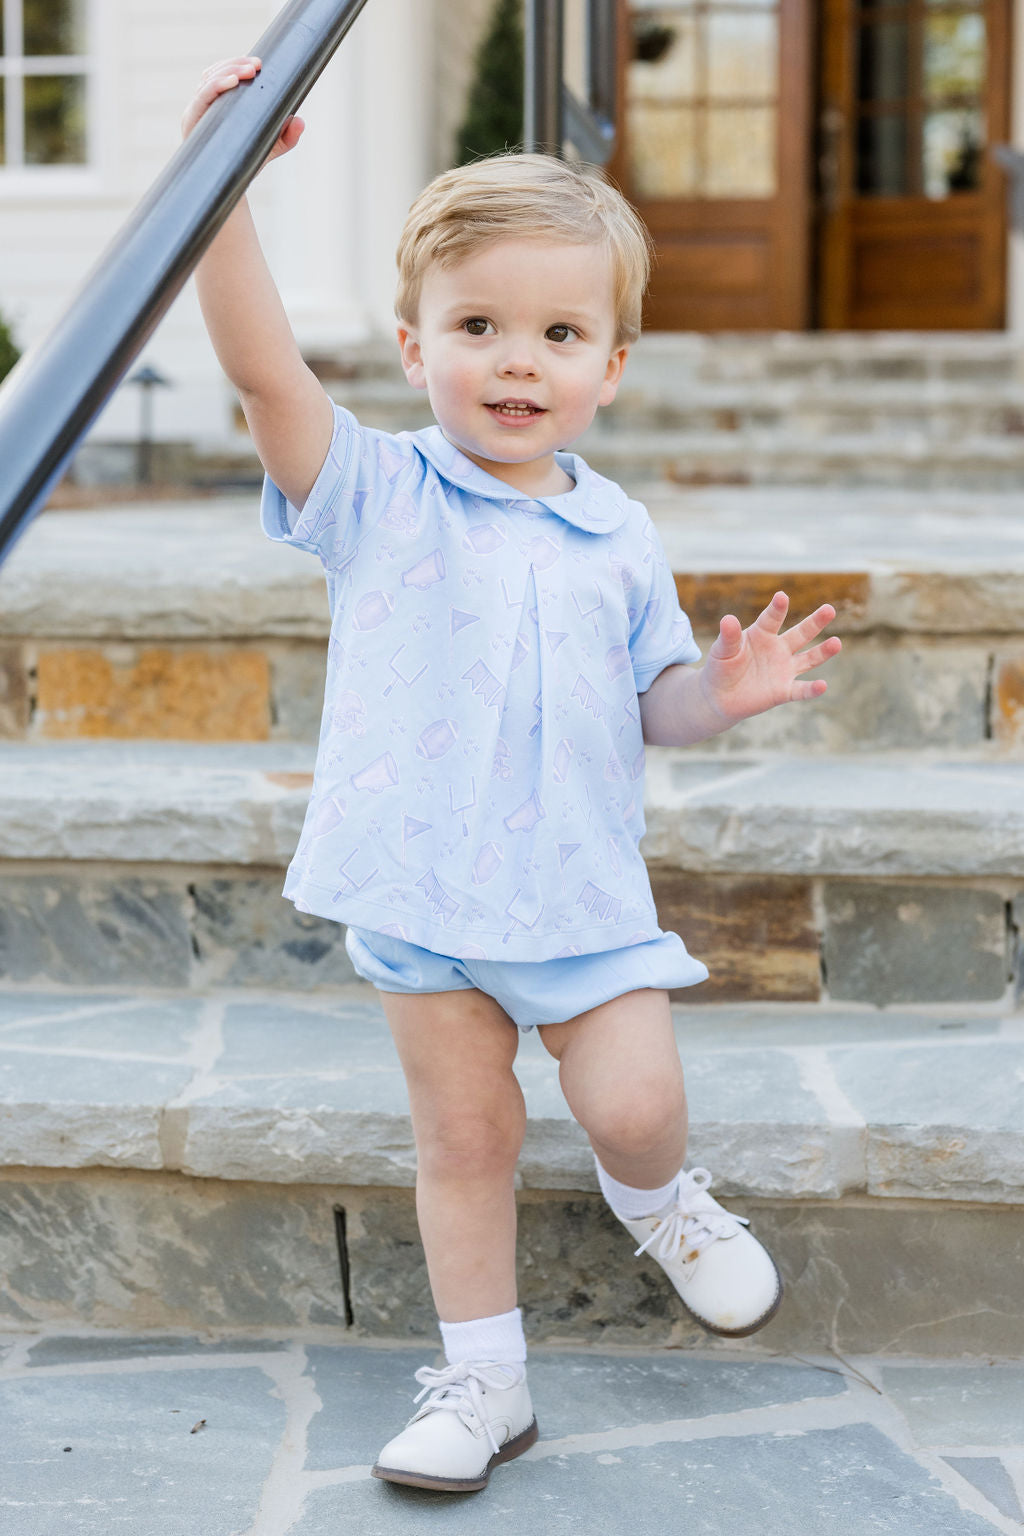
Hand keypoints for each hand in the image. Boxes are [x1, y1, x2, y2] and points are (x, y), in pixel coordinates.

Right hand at [181, 56, 303, 161]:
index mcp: (217, 105)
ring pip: (208, 80)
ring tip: (249, 71)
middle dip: (236, 65)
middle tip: (257, 65)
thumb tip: (301, 121)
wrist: (230, 190)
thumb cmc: (247, 163)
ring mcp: (196, 113)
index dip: (237, 63)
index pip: (221, 74)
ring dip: (228, 70)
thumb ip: (287, 135)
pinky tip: (232, 81)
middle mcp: (203, 106)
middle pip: (214, 73)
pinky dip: (216, 86)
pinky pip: (202, 97)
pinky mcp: (192, 123)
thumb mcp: (271, 147)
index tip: (258, 62)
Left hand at [700, 592, 840, 725]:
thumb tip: (728, 619)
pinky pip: (801, 690)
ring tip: (836, 643)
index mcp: (762, 634)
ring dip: (823, 652)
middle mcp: (778, 649)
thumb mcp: (722, 651)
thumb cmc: (721, 667)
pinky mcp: (783, 691)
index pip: (771, 619)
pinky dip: (812, 689)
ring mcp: (784, 669)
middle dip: (815, 622)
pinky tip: (822, 686)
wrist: (720, 697)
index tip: (781, 597)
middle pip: (800, 633)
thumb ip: (728, 637)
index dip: (777, 609)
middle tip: (829, 609)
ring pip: (809, 659)